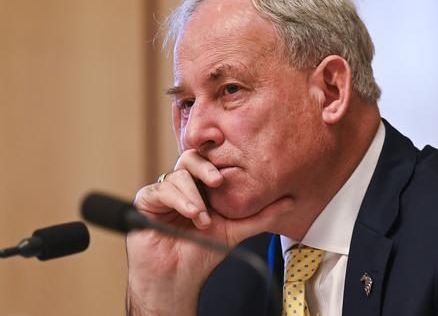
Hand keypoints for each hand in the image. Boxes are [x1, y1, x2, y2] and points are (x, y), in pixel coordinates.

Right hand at [126, 149, 292, 315]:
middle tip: (218, 182)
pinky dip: (179, 201)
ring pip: (177, 175)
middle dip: (205, 167)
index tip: (230, 172)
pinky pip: (160, 189)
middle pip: (190, 158)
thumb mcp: (237, 231)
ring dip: (193, 197)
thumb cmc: (203, 254)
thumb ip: (261, 215)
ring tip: (203, 220)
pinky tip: (191, 216)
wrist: (177, 279)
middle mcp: (183, 185)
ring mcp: (164, 192)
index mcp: (201, 187)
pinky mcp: (147, 201)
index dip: (219, 161)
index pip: (209, 162)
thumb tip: (291, 201)